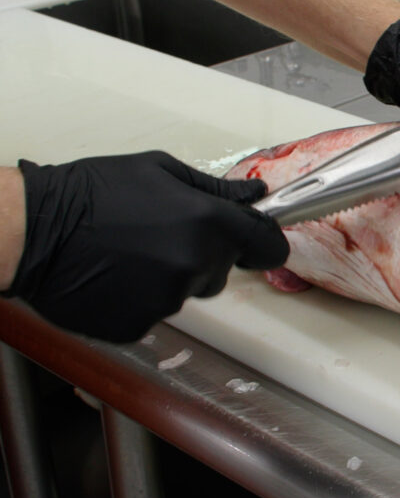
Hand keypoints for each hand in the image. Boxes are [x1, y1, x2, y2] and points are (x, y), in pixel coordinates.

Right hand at [4, 151, 287, 341]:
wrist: (34, 230)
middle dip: (205, 255)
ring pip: (188, 292)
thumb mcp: (159, 172)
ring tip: (131, 253)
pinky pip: (155, 312)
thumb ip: (215, 190)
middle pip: (223, 270)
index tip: (256, 242)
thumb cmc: (93, 192)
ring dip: (171, 277)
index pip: (268, 246)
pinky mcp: (140, 325)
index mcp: (209, 224)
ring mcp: (168, 300)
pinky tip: (116, 276)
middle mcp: (195, 265)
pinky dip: (141, 298)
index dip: (264, 243)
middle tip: (162, 236)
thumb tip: (257, 197)